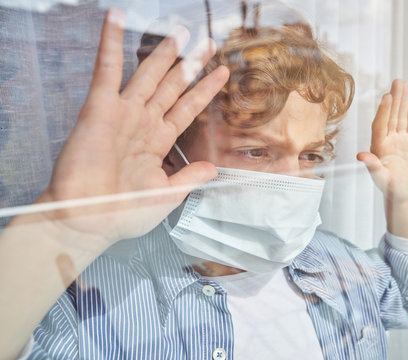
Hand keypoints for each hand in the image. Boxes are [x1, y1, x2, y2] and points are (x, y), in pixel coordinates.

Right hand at [39, 8, 228, 244]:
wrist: (88, 221)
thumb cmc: (122, 213)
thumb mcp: (166, 196)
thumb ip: (189, 178)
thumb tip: (213, 169)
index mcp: (158, 141)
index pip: (187, 108)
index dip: (205, 89)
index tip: (222, 74)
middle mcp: (143, 123)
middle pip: (172, 86)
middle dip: (190, 64)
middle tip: (208, 43)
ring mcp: (123, 114)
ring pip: (147, 75)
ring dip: (163, 53)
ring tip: (180, 31)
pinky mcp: (100, 109)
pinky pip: (106, 71)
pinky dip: (109, 44)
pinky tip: (116, 19)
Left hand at [357, 79, 407, 239]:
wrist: (404, 196)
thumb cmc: (391, 189)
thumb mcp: (381, 179)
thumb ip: (372, 166)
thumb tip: (360, 156)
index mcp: (379, 147)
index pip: (381, 125)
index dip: (383, 111)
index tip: (386, 97)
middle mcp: (388, 141)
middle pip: (391, 116)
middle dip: (394, 99)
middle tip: (397, 81)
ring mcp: (400, 141)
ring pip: (401, 117)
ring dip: (402, 101)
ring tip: (403, 84)